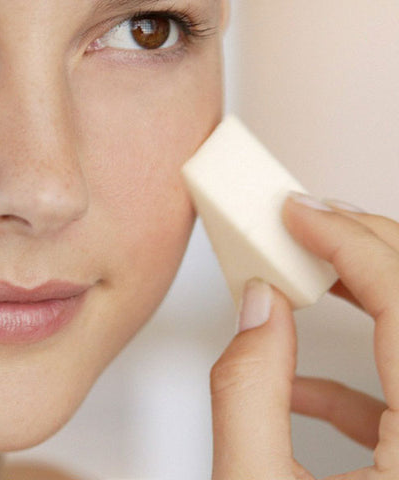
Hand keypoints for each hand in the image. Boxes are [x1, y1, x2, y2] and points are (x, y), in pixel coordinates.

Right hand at [210, 192, 398, 479]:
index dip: (348, 244)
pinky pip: (393, 393)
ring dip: (362, 294)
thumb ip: (247, 392)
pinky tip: (298, 385)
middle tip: (309, 224)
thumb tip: (257, 307)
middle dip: (364, 247)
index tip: (299, 214)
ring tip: (310, 272)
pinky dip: (346, 377)